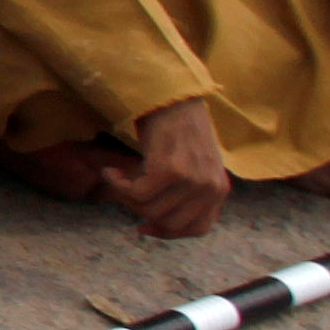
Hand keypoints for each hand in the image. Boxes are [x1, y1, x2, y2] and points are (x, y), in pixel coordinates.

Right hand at [116, 94, 231, 239]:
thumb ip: (187, 193)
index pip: (197, 229)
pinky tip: (110, 172)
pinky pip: (137, 193)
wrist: (171, 97)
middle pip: (170, 223)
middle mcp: (210, 188)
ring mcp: (192, 180)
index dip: (168, 232)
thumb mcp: (193, 166)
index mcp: (219, 189)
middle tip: (126, 195)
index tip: (144, 226)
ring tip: (117, 177)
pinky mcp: (170, 170)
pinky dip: (117, 184)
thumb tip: (153, 223)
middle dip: (142, 213)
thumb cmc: (177, 128)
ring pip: (150, 209)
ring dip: (126, 196)